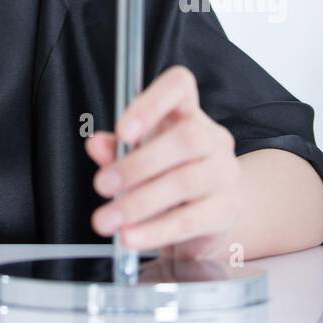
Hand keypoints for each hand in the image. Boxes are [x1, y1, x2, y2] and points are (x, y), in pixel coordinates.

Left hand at [85, 65, 241, 260]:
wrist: (208, 215)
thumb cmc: (168, 175)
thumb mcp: (139, 156)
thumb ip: (116, 148)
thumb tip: (96, 144)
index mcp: (187, 112)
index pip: (180, 86)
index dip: (152, 103)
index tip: (123, 130)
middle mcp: (213, 137)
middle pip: (186, 139)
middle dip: (138, 164)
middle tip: (102, 186)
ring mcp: (225, 173)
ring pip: (186, 181)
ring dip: (140, 202)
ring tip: (109, 220)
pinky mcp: (227, 210)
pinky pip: (191, 220)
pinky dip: (156, 231)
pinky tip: (131, 237)